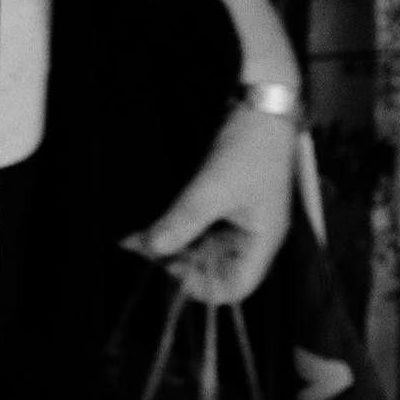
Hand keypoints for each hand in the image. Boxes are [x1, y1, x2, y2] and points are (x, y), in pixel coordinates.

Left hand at [123, 102, 293, 303]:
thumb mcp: (213, 187)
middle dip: (179, 266)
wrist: (258, 110)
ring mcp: (235, 223)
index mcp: (261, 243)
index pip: (235, 288)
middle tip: (142, 251)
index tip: (168, 269)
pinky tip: (148, 227)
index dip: (202, 288)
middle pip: (214, 271)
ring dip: (172, 248)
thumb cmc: (248, 152)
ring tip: (137, 240)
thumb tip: (151, 248)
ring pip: (201, 250)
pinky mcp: (220, 206)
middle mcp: (250, 240)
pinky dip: (174, 230)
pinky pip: (196, 229)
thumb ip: (183, 220)